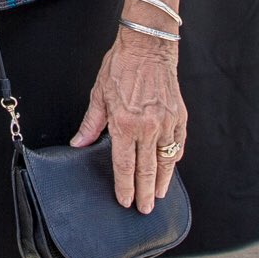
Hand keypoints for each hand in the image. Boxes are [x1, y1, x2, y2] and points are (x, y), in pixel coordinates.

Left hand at [70, 29, 186, 213]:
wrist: (148, 47)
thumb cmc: (121, 67)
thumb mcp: (99, 94)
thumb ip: (92, 124)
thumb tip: (79, 144)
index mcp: (125, 124)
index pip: (124, 165)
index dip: (124, 186)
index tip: (125, 201)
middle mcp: (148, 127)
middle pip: (146, 170)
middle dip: (145, 193)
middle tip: (145, 210)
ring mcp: (167, 123)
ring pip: (165, 161)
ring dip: (162, 182)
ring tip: (159, 196)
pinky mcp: (179, 117)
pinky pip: (178, 145)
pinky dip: (173, 159)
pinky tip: (169, 168)